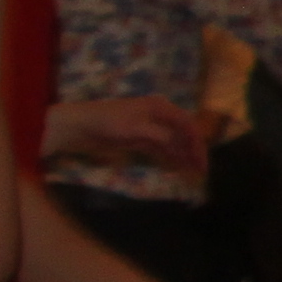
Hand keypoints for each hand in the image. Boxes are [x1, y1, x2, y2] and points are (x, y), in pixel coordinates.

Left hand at [44, 94, 207, 178]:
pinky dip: (170, 158)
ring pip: (174, 143)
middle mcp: (158, 117)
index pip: (187, 124)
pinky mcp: (139, 140)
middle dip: (193, 151)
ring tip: (193, 173)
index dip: (197, 142)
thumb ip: (160, 135)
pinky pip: (161, 149)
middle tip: (201, 171)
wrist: (79, 127)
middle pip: (183, 134)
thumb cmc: (107, 121)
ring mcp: (149, 129)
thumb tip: (180, 144)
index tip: (201, 161)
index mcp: (160, 108)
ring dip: (184, 157)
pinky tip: (177, 168)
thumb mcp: (135, 128)